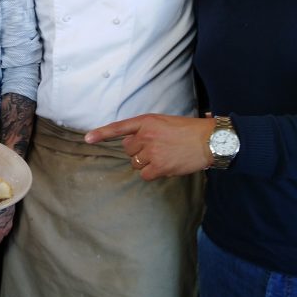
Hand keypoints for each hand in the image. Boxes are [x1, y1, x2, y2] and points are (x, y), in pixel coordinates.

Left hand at [85, 114, 214, 180]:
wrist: (209, 140)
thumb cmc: (188, 131)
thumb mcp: (164, 122)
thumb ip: (146, 130)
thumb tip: (131, 146)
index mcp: (146, 122)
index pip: (119, 128)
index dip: (101, 133)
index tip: (87, 138)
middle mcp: (146, 135)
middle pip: (128, 150)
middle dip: (139, 151)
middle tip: (158, 148)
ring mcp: (152, 151)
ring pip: (136, 163)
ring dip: (146, 163)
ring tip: (165, 156)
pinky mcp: (159, 166)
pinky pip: (144, 174)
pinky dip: (152, 173)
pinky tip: (166, 166)